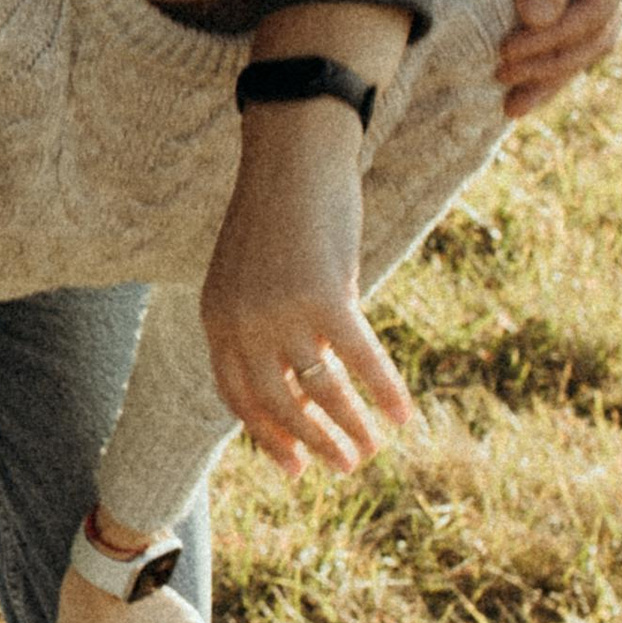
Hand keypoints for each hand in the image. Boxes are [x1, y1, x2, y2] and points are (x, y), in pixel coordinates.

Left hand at [201, 94, 415, 478]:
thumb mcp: (259, 275)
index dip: (267, 435)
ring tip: (372, 450)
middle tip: (343, 466)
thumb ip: (273, 326)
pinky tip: (404, 415)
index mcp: (217, 317)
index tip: (294, 465)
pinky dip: (385, 391)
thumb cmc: (282, 213)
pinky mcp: (325, 298)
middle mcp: (240, 322)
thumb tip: (312, 384)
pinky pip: (361, 360)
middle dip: (313, 441)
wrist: (294, 155)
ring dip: (350, 427)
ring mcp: (280, 312)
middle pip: (277, 402)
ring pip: (320, 390)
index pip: (237, 395)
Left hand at [478, 0, 621, 113]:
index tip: (504, 56)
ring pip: (582, 39)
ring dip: (548, 72)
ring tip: (507, 103)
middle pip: (594, 36)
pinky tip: (515, 78)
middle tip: (501, 89)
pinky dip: (542, 54)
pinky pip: (563, 26)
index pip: (597, 15)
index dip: (552, 44)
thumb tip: (541, 19)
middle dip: (551, 67)